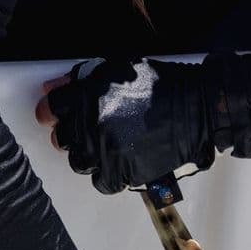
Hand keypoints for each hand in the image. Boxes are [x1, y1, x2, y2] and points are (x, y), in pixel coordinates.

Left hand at [36, 56, 250, 194]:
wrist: (199, 108)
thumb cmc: (164, 85)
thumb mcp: (121, 68)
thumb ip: (85, 78)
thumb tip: (54, 88)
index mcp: (89, 94)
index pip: (51, 107)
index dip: (51, 112)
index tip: (53, 115)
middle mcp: (93, 123)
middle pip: (61, 138)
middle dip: (70, 134)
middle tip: (87, 131)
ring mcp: (106, 150)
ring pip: (78, 161)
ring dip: (88, 154)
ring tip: (108, 146)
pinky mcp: (122, 171)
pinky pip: (100, 181)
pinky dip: (109, 174)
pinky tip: (121, 161)